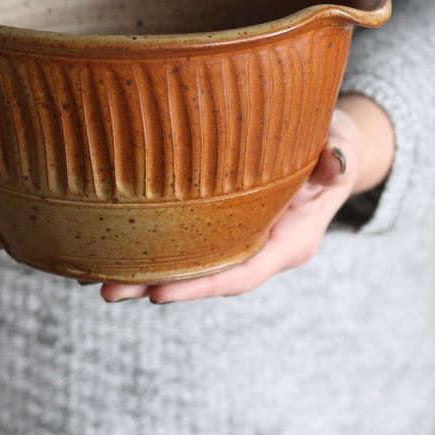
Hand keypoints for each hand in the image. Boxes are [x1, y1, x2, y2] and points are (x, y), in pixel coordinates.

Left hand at [98, 95, 394, 303]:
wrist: (327, 145)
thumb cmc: (332, 140)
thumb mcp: (339, 142)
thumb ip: (335, 156)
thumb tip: (334, 160)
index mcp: (289, 240)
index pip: (242, 272)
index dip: (200, 285)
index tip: (158, 293)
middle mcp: (260, 247)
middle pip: (205, 277)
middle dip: (157, 285)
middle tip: (107, 290)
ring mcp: (239, 239)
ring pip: (189, 264)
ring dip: (143, 272)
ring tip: (95, 276)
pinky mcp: (221, 226)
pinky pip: (186, 242)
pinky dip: (152, 248)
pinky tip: (113, 246)